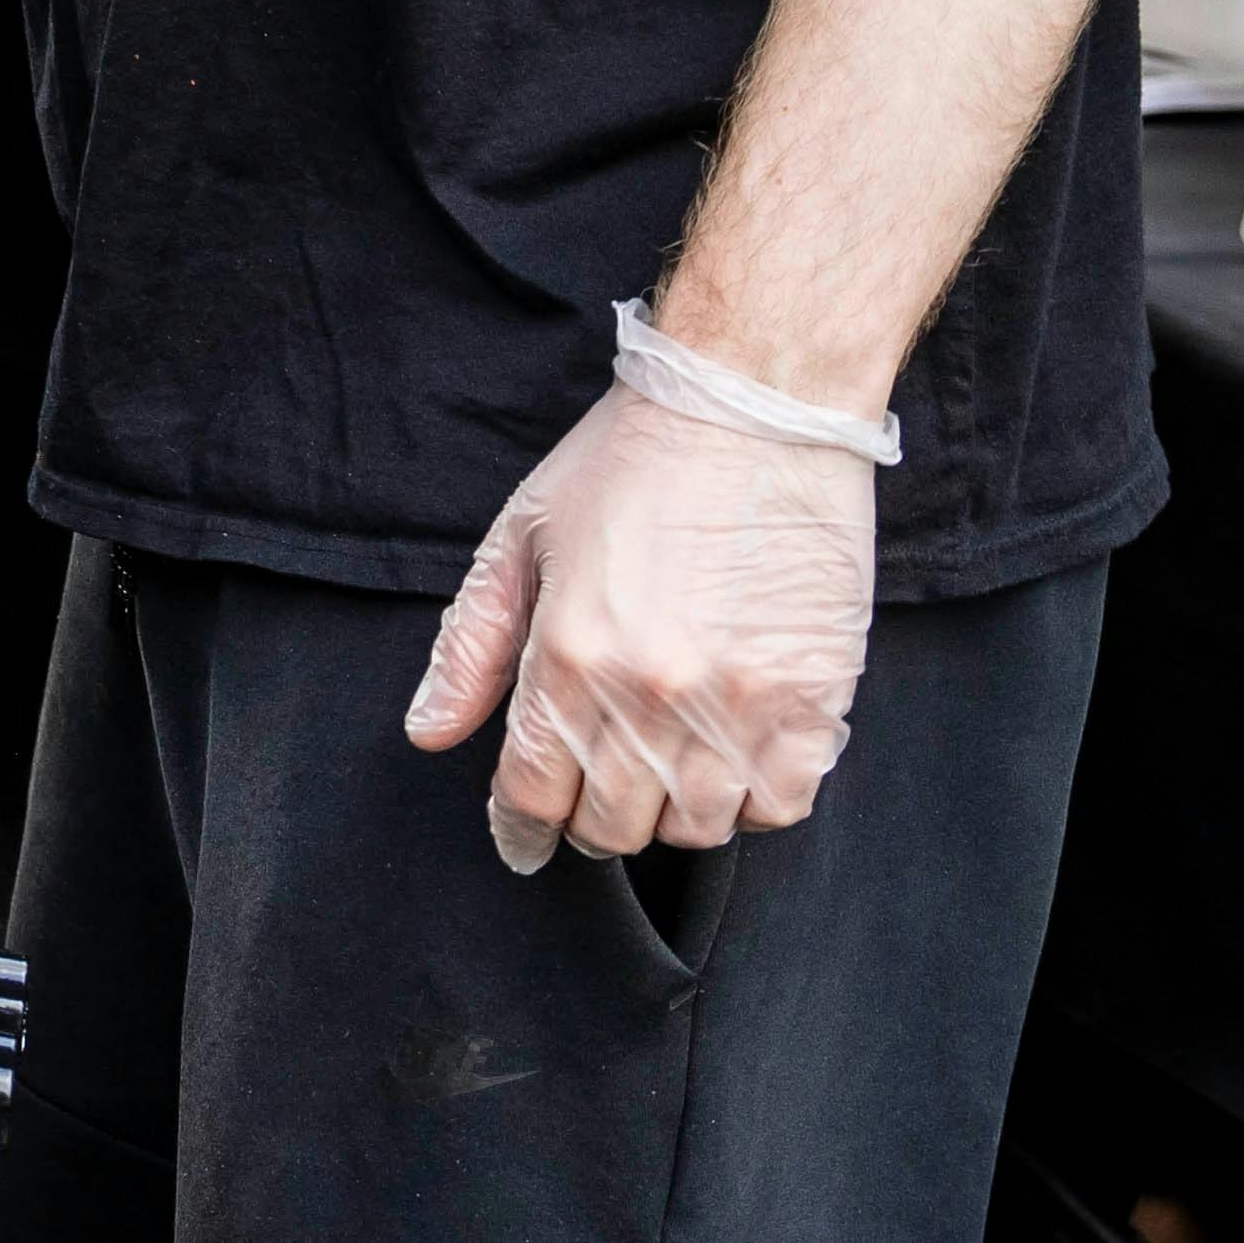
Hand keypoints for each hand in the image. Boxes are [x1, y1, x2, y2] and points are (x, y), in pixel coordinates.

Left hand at [403, 382, 872, 865]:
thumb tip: (427, 735)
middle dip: (593, 818)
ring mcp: (741, 703)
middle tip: (597, 787)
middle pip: (613, 826)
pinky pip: (780, 805)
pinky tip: (733, 759)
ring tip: (665, 767)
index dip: (521, 827)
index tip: (523, 835)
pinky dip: (752, 800)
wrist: (753, 407)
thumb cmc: (628, 464)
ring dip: (672, 813)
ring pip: (697, 827)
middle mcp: (652, 694)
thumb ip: (470, 648)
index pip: (534, 795)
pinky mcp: (816, 700)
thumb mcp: (520, 539)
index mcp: (569, 655)